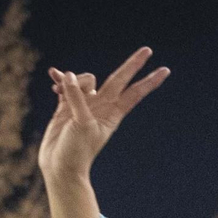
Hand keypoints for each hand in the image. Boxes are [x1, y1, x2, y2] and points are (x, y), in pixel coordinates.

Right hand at [39, 48, 168, 184]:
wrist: (60, 167)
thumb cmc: (76, 151)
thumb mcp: (81, 123)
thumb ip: (77, 97)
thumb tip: (67, 75)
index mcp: (112, 114)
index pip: (134, 92)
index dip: (148, 81)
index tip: (164, 70)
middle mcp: (101, 107)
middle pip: (118, 79)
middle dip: (132, 65)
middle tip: (148, 50)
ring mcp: (84, 106)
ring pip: (84, 80)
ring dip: (72, 79)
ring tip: (59, 89)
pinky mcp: (67, 107)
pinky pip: (66, 86)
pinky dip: (60, 80)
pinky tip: (53, 75)